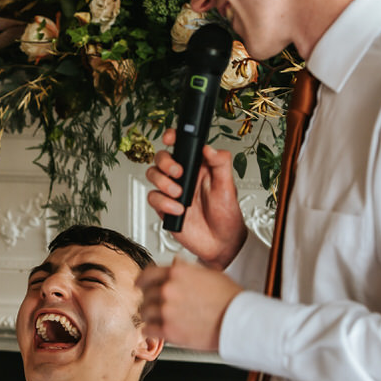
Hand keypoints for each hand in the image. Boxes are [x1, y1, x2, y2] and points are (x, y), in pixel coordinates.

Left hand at [137, 257, 243, 350]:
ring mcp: (166, 311)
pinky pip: (147, 330)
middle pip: (145, 294)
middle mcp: (168, 290)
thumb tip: (176, 262)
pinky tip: (158, 329)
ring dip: (150, 315)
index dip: (142, 280)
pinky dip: (151, 330)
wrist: (238, 320)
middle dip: (149, 299)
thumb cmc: (229, 298)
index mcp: (177, 273)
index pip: (147, 273)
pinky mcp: (168, 330)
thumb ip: (187, 268)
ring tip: (160, 318)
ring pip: (144, 312)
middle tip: (156, 305)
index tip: (139, 284)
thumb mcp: (209, 273)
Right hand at [145, 129, 246, 270]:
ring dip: (163, 183)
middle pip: (161, 158)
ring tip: (179, 194)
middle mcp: (183, 177)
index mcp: (198, 166)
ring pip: (153, 176)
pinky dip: (163, 203)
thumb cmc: (227, 215)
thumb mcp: (228, 187)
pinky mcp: (164, 208)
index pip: (181, 146)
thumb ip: (221, 164)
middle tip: (178, 173)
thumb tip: (209, 148)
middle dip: (165, 162)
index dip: (172, 137)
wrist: (221, 244)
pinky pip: (153, 198)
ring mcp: (172, 192)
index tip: (171, 138)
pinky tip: (178, 210)